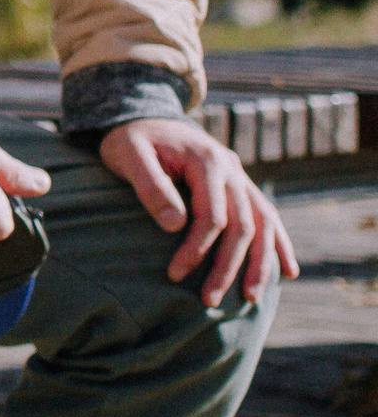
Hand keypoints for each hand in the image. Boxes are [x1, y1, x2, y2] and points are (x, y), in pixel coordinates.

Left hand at [102, 118, 296, 306]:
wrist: (145, 116)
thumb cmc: (132, 139)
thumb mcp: (128, 154)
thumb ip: (150, 186)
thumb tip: (174, 227)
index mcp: (206, 160)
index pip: (211, 215)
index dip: (196, 248)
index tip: (175, 274)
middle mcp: (232, 169)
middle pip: (242, 225)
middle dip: (228, 265)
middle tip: (210, 300)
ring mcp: (241, 178)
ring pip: (263, 224)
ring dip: (260, 263)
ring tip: (251, 298)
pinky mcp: (241, 186)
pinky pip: (269, 217)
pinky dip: (280, 244)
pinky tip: (287, 272)